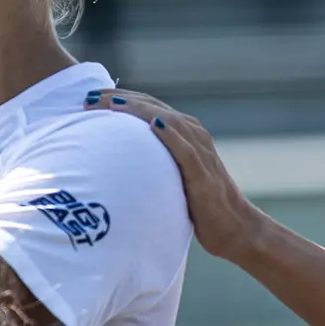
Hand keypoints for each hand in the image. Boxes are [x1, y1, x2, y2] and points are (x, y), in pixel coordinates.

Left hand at [86, 89, 263, 259]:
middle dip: (121, 100)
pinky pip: (186, 149)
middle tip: (89, 98)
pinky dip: (170, 134)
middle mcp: (194, 136)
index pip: (148, 108)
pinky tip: (153, 124)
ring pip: (168, 121)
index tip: (89, 99)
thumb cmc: (201, 206)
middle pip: (153, 109)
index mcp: (185, 134)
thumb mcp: (173, 177)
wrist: (235, 227)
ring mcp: (201, 153)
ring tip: (112, 104)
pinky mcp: (204, 173)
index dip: (120, 100)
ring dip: (139, 110)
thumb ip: (155, 163)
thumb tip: (119, 162)